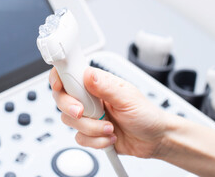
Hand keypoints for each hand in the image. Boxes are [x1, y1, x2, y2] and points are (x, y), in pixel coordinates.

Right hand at [49, 66, 168, 157]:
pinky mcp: (89, 133)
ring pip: (70, 120)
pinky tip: (109, 136)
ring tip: (109, 127)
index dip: (59, 77)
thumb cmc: (146, 115)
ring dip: (90, 127)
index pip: (70, 74)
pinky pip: (80, 137)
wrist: (155, 140)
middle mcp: (89, 98)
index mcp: (97, 83)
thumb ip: (106, 87)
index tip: (58, 84)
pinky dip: (95, 140)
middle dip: (71, 107)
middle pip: (62, 98)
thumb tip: (88, 74)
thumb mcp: (128, 98)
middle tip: (83, 112)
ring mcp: (88, 116)